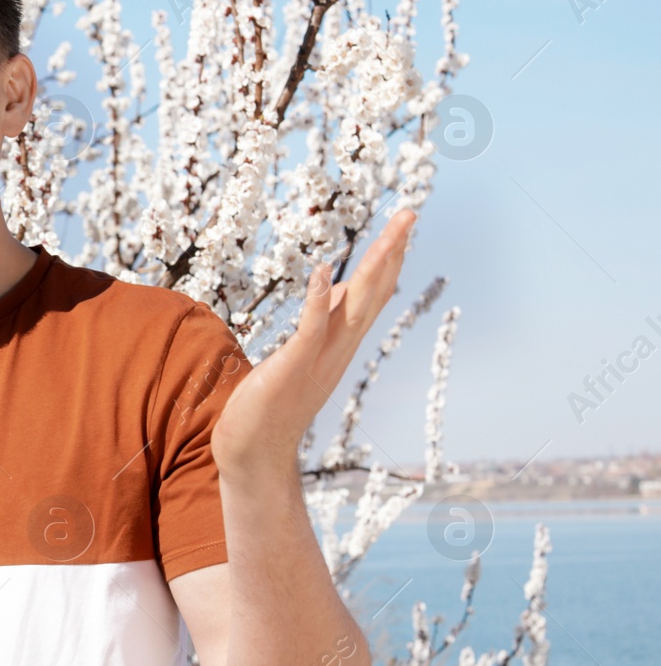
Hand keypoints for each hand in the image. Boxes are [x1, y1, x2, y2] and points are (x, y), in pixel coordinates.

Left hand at [211, 209, 417, 481]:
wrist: (255, 452)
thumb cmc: (271, 404)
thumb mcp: (302, 353)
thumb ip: (323, 323)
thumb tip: (339, 288)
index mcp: (340, 344)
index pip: (372, 294)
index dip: (387, 259)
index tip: (402, 226)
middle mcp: (338, 348)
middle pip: (374, 291)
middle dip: (391, 250)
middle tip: (410, 212)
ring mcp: (320, 356)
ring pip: (356, 304)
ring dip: (373, 266)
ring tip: (391, 231)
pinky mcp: (295, 364)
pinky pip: (312, 326)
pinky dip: (321, 298)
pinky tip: (325, 270)